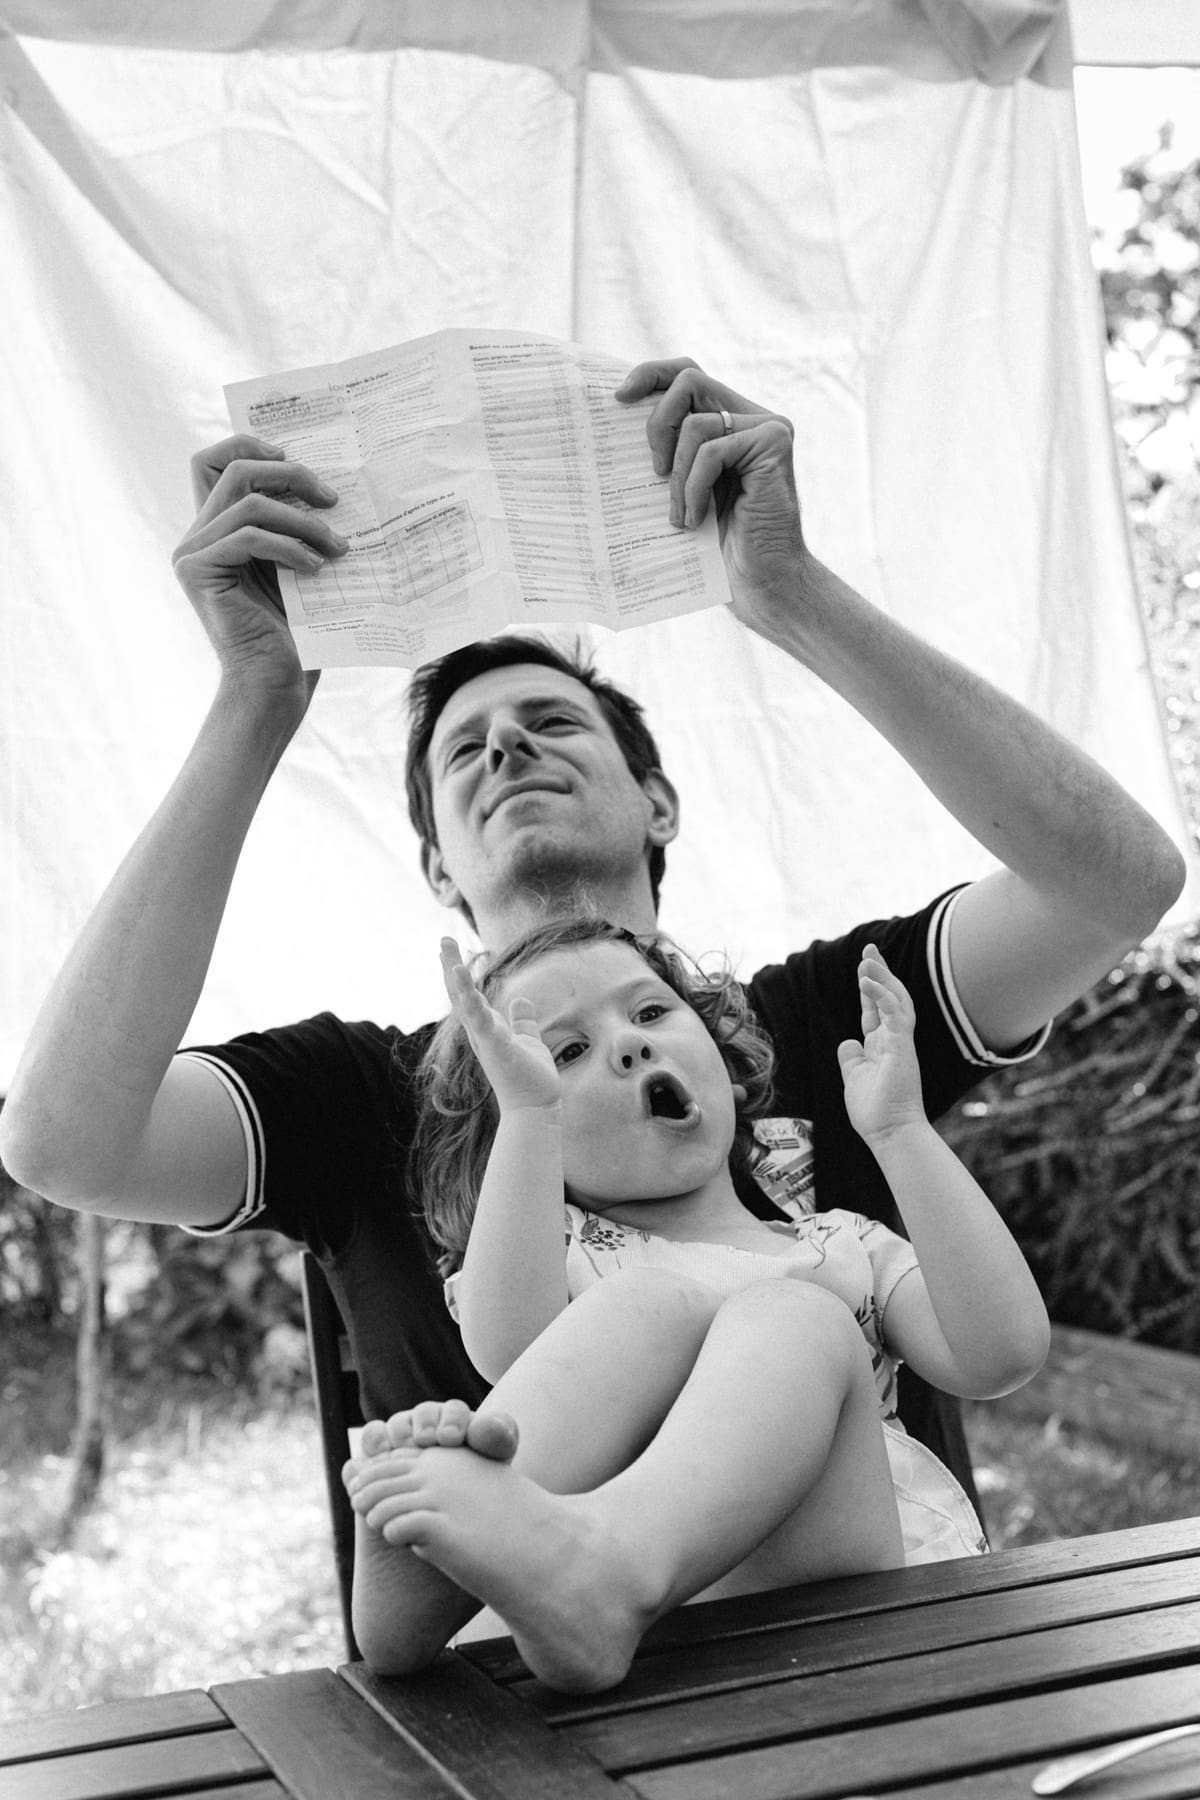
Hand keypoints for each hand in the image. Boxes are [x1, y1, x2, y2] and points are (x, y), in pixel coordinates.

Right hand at [171, 436, 349, 707]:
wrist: (276, 687)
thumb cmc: (297, 634)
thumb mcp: (300, 566)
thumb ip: (296, 525)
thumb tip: (331, 483)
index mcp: (218, 530)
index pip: (214, 461)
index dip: (250, 444)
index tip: (298, 459)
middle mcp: (198, 535)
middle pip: (233, 467)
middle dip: (290, 473)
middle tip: (333, 499)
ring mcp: (192, 552)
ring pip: (248, 501)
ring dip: (302, 519)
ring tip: (338, 545)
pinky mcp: (197, 571)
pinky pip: (248, 536)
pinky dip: (290, 547)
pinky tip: (317, 568)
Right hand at [440, 937, 560, 1111]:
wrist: (534, 1108)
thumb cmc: (529, 1078)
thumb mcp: (526, 1040)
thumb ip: (521, 1021)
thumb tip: (521, 1000)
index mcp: (486, 1029)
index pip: (468, 995)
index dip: (458, 972)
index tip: (451, 948)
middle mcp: (481, 1033)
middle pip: (460, 995)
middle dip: (451, 966)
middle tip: (443, 939)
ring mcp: (486, 1040)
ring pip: (466, 1005)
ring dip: (457, 980)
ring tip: (450, 955)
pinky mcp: (497, 1047)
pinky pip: (482, 1021)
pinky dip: (472, 1002)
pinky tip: (467, 984)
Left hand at [615, 358, 807, 630]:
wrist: (761, 582)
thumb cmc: (719, 545)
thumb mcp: (683, 489)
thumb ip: (670, 451)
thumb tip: (620, 414)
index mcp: (730, 421)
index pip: (688, 375)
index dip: (651, 374)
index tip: (620, 396)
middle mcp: (751, 415)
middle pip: (690, 379)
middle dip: (658, 422)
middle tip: (653, 470)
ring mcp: (767, 426)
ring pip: (696, 423)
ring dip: (677, 475)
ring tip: (679, 514)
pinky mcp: (774, 442)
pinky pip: (712, 451)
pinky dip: (694, 488)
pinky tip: (695, 519)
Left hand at [836, 946, 926, 1145]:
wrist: (890, 1134)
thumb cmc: (874, 1111)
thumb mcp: (855, 1078)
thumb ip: (851, 1058)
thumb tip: (847, 1041)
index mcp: (883, 1044)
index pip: (876, 1007)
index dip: (870, 985)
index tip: (863, 964)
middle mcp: (894, 1039)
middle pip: (890, 996)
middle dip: (880, 971)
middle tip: (869, 948)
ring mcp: (900, 1042)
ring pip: (896, 999)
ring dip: (883, 976)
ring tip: (868, 957)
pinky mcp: (902, 1048)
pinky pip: (895, 1014)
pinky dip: (882, 995)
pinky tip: (868, 981)